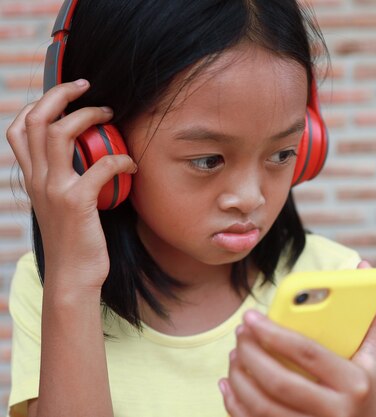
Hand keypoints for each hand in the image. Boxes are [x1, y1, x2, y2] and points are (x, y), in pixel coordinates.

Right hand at [5, 79, 135, 289]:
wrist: (73, 276)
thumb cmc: (76, 240)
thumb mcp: (61, 205)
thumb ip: (65, 180)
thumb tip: (88, 158)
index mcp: (33, 178)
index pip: (18, 129)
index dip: (39, 104)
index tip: (66, 94)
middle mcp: (38, 179)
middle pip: (36, 120)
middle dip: (61, 94)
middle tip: (88, 88)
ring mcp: (54, 189)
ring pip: (59, 133)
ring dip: (88, 116)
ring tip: (110, 116)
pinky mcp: (76, 203)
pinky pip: (100, 166)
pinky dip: (120, 159)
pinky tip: (131, 165)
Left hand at [220, 260, 375, 416]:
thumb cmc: (368, 390)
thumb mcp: (375, 357)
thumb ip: (372, 313)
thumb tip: (367, 267)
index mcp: (355, 382)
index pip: (307, 353)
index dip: (274, 333)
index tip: (250, 316)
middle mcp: (335, 411)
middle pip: (278, 381)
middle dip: (250, 354)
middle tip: (240, 333)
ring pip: (262, 407)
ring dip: (240, 378)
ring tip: (235, 355)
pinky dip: (235, 406)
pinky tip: (228, 386)